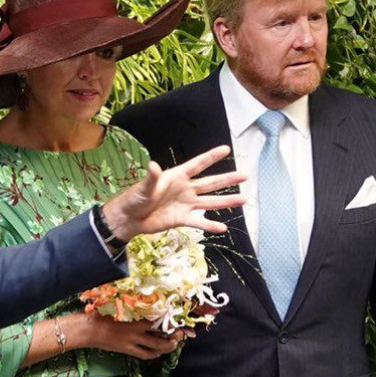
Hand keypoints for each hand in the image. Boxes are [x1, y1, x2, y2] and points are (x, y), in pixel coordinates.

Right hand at [68, 312, 191, 359]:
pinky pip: (144, 354)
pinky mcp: (127, 349)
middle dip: (174, 338)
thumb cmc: (101, 313)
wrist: (88, 329)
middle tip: (181, 335)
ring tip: (173, 344)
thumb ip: (131, 302)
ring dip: (166, 347)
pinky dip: (153, 354)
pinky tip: (157, 352)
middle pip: (162, 338)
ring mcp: (133, 342)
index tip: (180, 320)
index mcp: (136, 317)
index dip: (171, 321)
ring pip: (156, 348)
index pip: (159, 319)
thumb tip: (140, 295)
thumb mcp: (117, 304)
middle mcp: (137, 331)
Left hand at [102, 145, 246, 240]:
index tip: (226, 149)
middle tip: (245, 175)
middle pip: (210, 183)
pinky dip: (210, 226)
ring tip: (244, 199)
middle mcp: (185, 189)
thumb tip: (153, 165)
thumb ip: (151, 177)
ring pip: (210, 202)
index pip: (197, 164)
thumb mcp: (144, 187)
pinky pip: (199, 222)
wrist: (130, 218)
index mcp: (177, 176)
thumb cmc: (135, 197)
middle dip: (227, 179)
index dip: (211, 157)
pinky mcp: (182, 219)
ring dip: (226, 201)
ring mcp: (185, 204)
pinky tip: (223, 227)